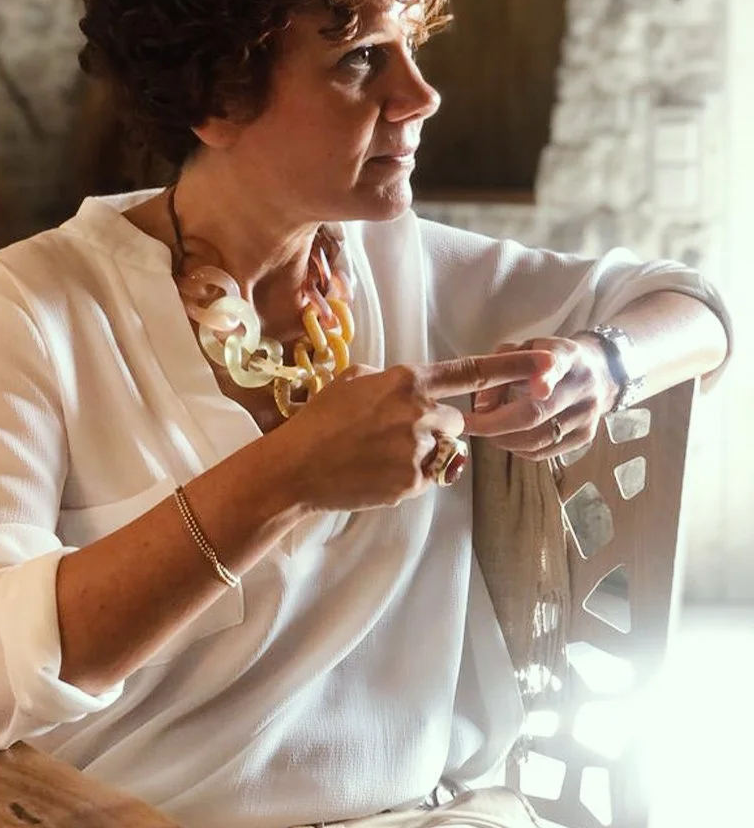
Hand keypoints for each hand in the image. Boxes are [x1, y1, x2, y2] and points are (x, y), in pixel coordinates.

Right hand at [268, 349, 555, 513]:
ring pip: (445, 451)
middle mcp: (421, 412)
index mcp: (408, 381)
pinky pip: (429, 477)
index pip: (472, 373)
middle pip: (455, 421)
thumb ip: (392, 380)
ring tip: (380, 454)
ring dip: (424, 452)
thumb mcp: (353, 380)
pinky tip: (377, 472)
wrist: (296, 467)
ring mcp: (420, 450)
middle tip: (391, 434)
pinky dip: (410, 476)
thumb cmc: (319, 420)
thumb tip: (411, 389)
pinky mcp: (415, 482)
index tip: (549, 364)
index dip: (515, 368)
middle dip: (433, 427)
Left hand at [464, 336, 617, 460]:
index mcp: (566, 356)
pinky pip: (544, 452)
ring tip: (485, 430)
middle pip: (537, 413)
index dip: (546, 378)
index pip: (557, 367)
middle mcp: (582, 386)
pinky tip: (507, 438)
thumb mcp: (523, 348)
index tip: (538, 389)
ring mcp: (587, 415)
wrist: (596, 372)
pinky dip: (518, 449)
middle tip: (469, 424)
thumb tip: (482, 404)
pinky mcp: (585, 437)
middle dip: (495, 423)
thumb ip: (500, 367)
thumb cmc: (546, 359)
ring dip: (503, 439)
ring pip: (538, 438)